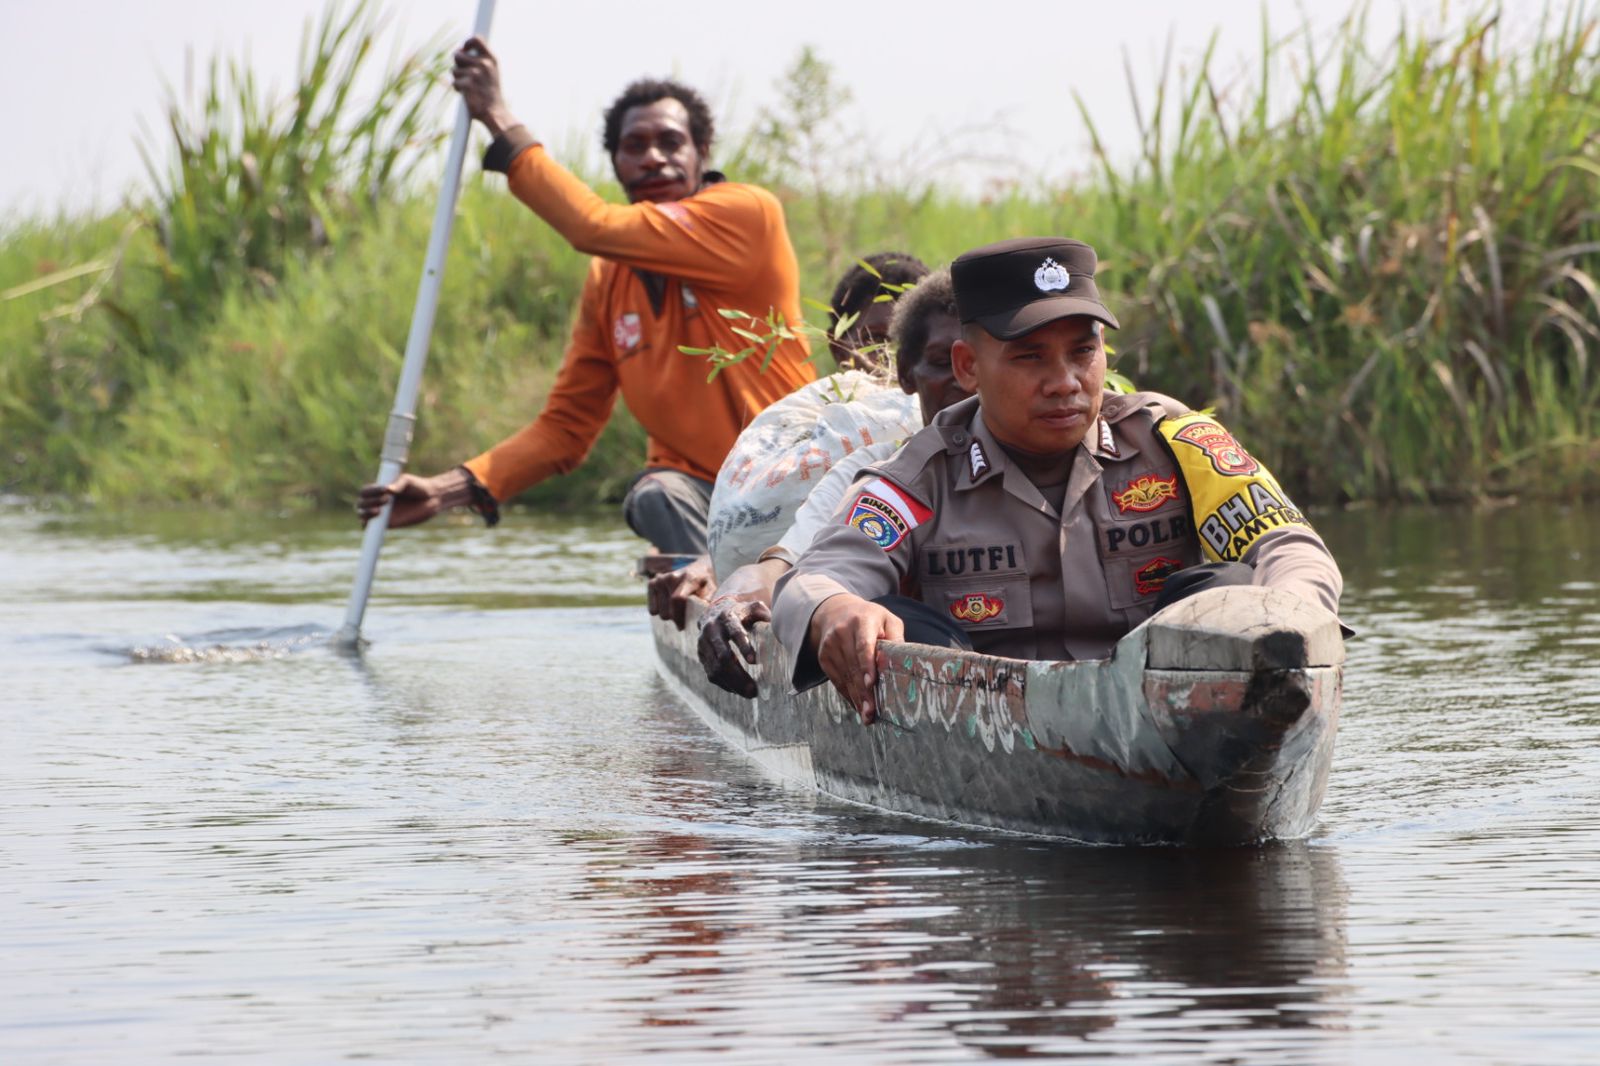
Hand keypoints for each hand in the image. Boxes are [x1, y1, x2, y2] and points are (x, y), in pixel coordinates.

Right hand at [355, 471, 461, 528]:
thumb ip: (398, 484)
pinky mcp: (387, 524)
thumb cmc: (419, 487)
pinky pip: (371, 527)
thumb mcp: (408, 481)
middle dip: (369, 502)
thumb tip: (388, 489)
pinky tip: (368, 524)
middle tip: (387, 500)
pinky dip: (366, 526)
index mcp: (379, 489)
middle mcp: (377, 501)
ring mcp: (381, 513)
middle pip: (361, 503)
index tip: (385, 490)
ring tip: (380, 510)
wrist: (432, 499)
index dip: (370, 491)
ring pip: (363, 514)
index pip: (365, 491)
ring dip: (366, 513)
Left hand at [451, 35, 516, 136]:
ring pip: (454, 70)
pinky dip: (459, 89)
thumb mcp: (491, 72)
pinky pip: (454, 82)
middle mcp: (484, 64)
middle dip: (458, 65)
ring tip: (471, 88)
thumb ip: (479, 60)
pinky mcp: (467, 84)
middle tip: (467, 76)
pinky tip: (469, 95)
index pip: (476, 40)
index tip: (464, 49)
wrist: (495, 113)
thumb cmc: (491, 93)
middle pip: (458, 55)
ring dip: (459, 79)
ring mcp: (475, 74)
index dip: (467, 43)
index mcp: (491, 59)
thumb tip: (459, 51)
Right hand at [646, 556, 714, 629]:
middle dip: (676, 618)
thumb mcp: (712, 590)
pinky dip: (660, 611)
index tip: (683, 625)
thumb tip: (701, 616)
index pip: (677, 599)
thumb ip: (707, 602)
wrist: (698, 568)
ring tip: (678, 608)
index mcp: (688, 578)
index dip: (679, 616)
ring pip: (660, 612)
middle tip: (684, 615)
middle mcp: (671, 577)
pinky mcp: (652, 583)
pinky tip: (669, 605)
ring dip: (669, 614)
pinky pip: (653, 610)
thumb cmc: (706, 583)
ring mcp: (660, 580)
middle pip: (667, 611)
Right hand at [694, 558, 788, 695]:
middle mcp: (711, 630)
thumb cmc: (740, 613)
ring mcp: (703, 644)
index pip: (734, 632)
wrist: (714, 612)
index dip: (744, 646)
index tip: (755, 661)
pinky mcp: (701, 655)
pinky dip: (725, 684)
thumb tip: (777, 626)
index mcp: (726, 617)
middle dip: (739, 674)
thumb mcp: (752, 608)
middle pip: (723, 656)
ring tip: (750, 694)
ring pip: (715, 668)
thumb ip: (764, 615)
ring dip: (733, 683)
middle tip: (754, 689)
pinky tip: (738, 690)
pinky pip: (711, 674)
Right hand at [808, 594, 902, 724]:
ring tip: (868, 716)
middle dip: (864, 691)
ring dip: (856, 698)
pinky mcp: (824, 658)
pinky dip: (848, 695)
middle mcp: (842, 633)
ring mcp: (830, 646)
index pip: (863, 645)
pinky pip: (837, 680)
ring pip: (845, 677)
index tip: (871, 683)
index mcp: (861, 621)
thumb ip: (896, 637)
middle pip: (854, 666)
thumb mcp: (887, 620)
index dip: (867, 665)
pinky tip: (858, 707)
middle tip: (872, 712)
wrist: (836, 612)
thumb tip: (902, 661)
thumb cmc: (870, 619)